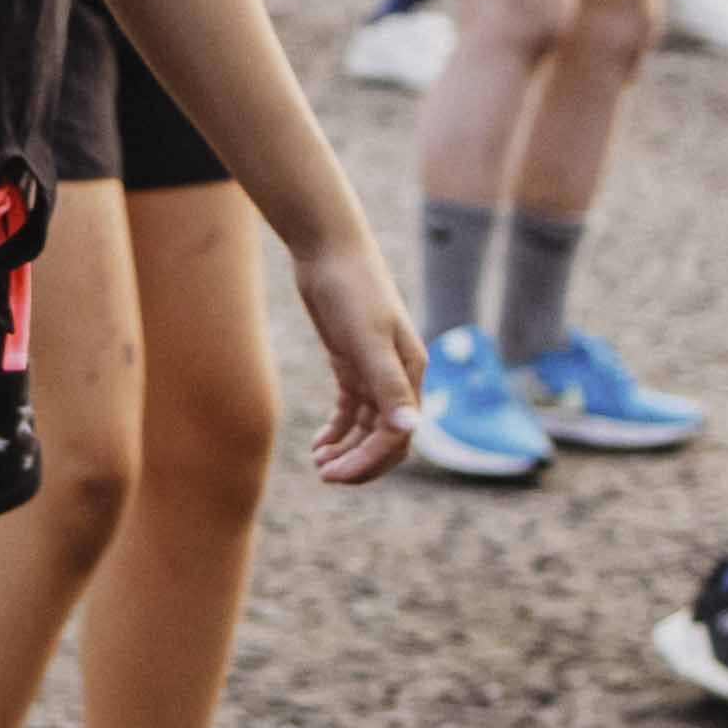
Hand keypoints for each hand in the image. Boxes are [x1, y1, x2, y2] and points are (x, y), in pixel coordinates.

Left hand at [280, 230, 420, 484]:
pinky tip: (319, 444)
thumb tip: (410, 429)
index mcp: (409, 374)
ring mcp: (374, 370)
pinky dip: (337, 430)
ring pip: (366, 426)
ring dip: (346, 449)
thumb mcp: (368, 341)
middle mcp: (397, 376)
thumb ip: (388, 386)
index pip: (397, 435)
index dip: (369, 461)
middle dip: (359, 461)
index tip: (334, 475)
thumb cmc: (352, 292)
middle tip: (324, 475)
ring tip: (318, 462)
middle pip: (387, 437)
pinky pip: (351, 409)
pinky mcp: (352, 363)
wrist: (329, 252)